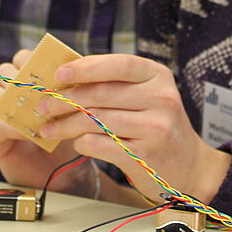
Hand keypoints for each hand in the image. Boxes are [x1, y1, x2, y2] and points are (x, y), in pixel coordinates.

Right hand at [0, 50, 88, 192]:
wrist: (70, 174)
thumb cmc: (72, 137)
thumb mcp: (73, 108)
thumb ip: (67, 88)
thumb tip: (74, 66)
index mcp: (27, 83)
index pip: (21, 58)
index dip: (34, 60)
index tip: (53, 70)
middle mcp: (7, 95)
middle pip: (2, 70)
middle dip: (22, 77)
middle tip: (44, 90)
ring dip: (11, 98)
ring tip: (36, 110)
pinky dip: (15, 127)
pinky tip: (34, 133)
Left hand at [36, 54, 231, 203]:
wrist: (188, 167)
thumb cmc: (156, 126)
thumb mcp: (146, 96)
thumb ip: (114, 84)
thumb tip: (63, 76)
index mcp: (158, 76)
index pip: (119, 65)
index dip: (86, 68)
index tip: (58, 74)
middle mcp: (161, 98)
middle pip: (102, 94)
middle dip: (66, 100)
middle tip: (42, 105)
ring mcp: (155, 126)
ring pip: (97, 120)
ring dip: (66, 125)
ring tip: (48, 130)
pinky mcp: (146, 154)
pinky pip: (101, 144)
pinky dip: (83, 143)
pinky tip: (77, 144)